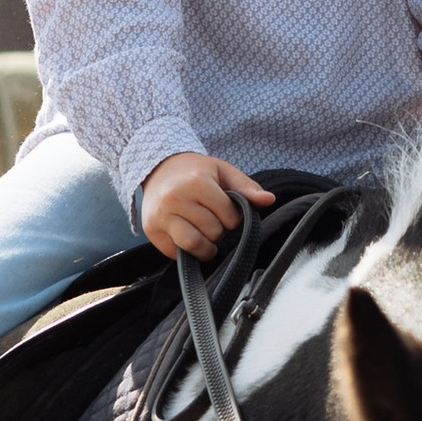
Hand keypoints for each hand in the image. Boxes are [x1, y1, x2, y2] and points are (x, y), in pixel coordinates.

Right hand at [140, 151, 271, 259]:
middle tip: (212, 218)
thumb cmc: (195, 171)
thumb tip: (269, 200)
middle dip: (219, 230)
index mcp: (196, 183)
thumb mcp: (223, 171)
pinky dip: (186, 250)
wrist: (158, 168)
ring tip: (204, 232)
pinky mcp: (151, 230)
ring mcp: (161, 216)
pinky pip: (176, 252)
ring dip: (206, 245)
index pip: (229, 216)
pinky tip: (187, 234)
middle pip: (213, 232)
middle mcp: (175, 199)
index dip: (232, 216)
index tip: (225, 209)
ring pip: (194, 245)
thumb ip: (247, 187)